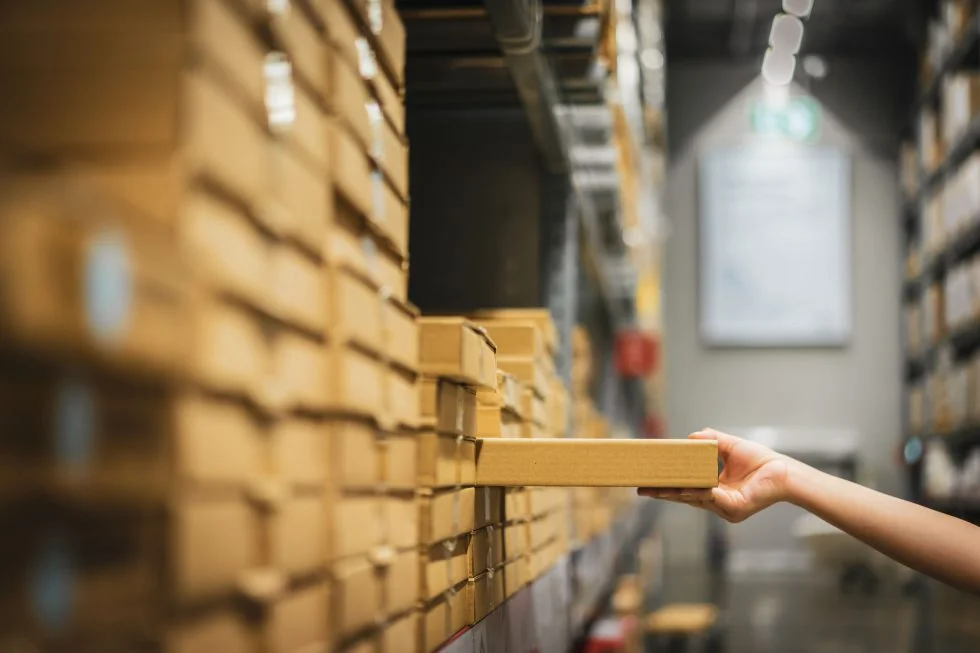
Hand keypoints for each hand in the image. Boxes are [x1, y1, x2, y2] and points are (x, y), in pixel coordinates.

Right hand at [638, 429, 791, 522]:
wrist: (784, 471)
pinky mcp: (734, 508)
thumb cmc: (760, 460)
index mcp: (713, 491)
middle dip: (662, 493)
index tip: (647, 481)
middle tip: (641, 489)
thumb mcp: (728, 445)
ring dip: (674, 493)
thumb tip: (689, 438)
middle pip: (683, 497)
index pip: (684, 489)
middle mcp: (717, 502)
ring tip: (656, 488)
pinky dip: (696, 492)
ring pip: (693, 500)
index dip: (665, 485)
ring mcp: (724, 508)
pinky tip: (682, 487)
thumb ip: (709, 440)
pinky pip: (711, 499)